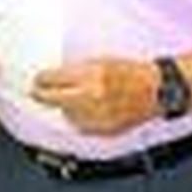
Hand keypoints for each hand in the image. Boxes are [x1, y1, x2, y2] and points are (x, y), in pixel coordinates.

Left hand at [31, 59, 157, 135]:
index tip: (37, 80)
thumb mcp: (101, 61)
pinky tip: (88, 109)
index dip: (41, 80)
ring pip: (66, 114)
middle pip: (53, 100)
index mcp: (91, 76)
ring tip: (76, 98)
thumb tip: (54, 78)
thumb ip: (77, 71)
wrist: (155, 91)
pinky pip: (81, 125)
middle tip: (36, 91)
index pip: (54, 80)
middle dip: (42, 95)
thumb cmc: (130, 72)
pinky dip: (80, 118)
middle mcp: (92, 97)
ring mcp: (97, 116)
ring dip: (65, 107)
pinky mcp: (103, 130)